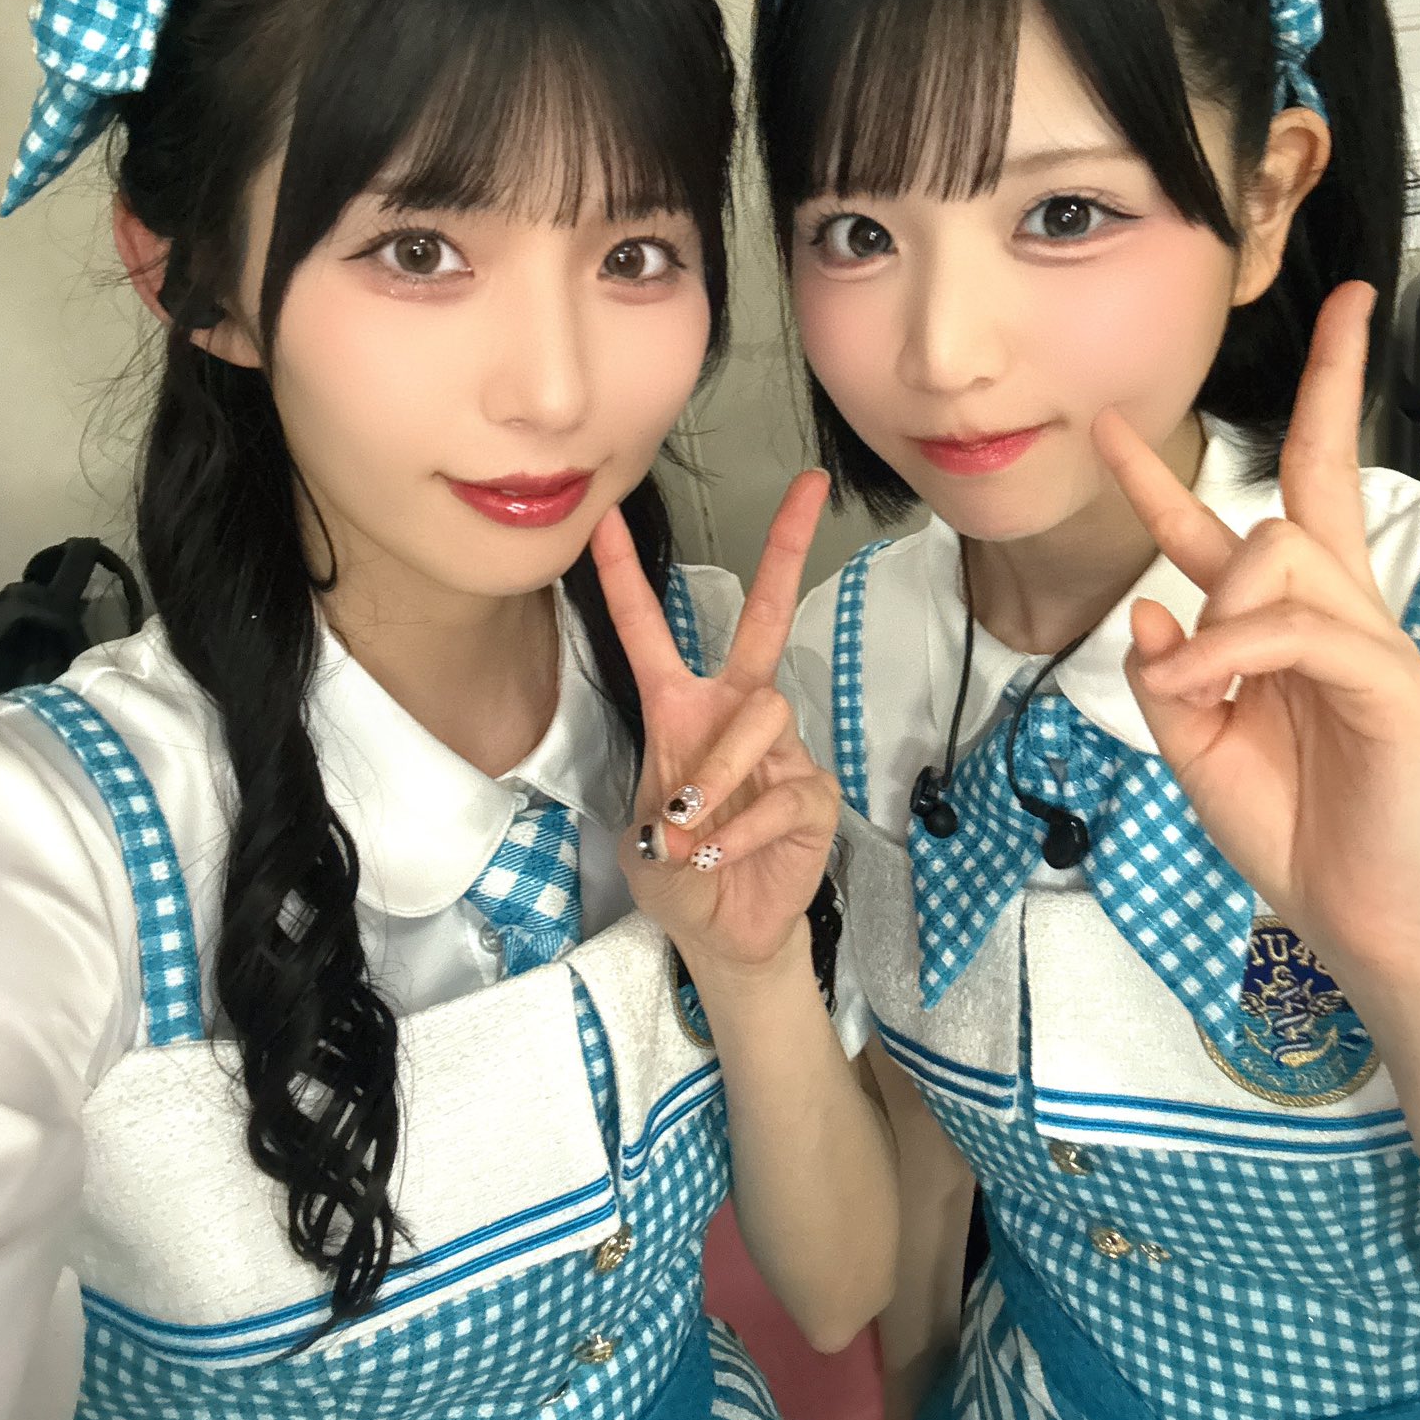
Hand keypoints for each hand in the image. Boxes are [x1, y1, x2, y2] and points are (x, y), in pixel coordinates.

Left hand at [590, 472, 840, 980]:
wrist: (725, 931)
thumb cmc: (680, 872)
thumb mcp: (642, 843)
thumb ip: (657, 820)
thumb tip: (686, 816)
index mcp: (679, 709)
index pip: (649, 631)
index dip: (623, 577)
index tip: (606, 517)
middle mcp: (734, 712)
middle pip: (765, 617)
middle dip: (785, 549)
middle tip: (809, 489)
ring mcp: (781, 748)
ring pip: (762, 713)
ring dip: (721, 772)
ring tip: (694, 828)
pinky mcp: (813, 791)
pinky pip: (786, 788)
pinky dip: (745, 827)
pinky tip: (723, 853)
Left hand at [1091, 282, 1419, 988]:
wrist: (1356, 917)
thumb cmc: (1290, 829)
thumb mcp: (1197, 748)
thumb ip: (1171, 677)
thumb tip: (1150, 611)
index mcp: (1292, 621)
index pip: (1277, 500)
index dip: (1247, 434)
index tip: (1204, 374)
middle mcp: (1337, 612)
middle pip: (1306, 487)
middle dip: (1293, 412)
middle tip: (1302, 344)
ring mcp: (1371, 643)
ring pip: (1285, 553)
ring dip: (1216, 609)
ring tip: (1189, 686)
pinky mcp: (1392, 684)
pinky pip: (1304, 630)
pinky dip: (1234, 651)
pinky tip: (1200, 690)